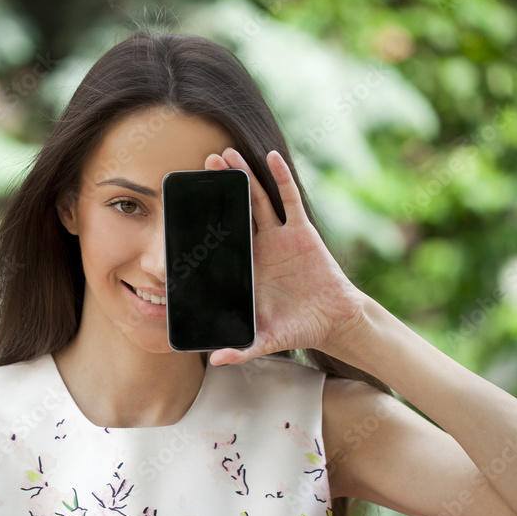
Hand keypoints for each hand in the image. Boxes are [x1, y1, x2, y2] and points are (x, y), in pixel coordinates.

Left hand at [204, 148, 367, 365]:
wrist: (333, 322)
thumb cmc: (296, 328)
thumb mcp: (266, 339)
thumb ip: (242, 349)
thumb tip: (216, 361)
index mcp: (244, 268)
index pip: (219, 240)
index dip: (204, 222)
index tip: (183, 206)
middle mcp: (258, 247)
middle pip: (235, 211)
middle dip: (219, 188)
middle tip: (201, 165)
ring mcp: (280, 236)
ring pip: (258, 199)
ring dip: (243, 176)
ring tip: (226, 154)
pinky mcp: (302, 232)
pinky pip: (290, 200)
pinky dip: (281, 178)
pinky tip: (270, 157)